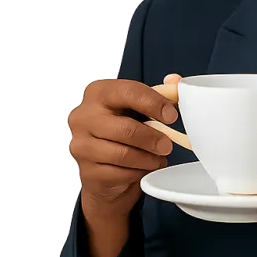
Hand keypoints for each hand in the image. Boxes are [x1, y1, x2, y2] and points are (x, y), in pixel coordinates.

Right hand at [68, 73, 181, 218]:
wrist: (100, 164)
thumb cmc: (121, 130)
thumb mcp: (137, 107)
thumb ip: (159, 93)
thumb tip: (175, 82)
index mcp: (98, 94)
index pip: (128, 92)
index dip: (154, 103)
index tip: (171, 116)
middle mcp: (83, 117)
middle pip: (126, 129)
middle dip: (153, 138)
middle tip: (167, 145)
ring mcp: (81, 146)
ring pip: (124, 155)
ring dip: (148, 159)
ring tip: (157, 158)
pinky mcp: (87, 172)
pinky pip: (120, 174)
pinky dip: (138, 173)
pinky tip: (143, 168)